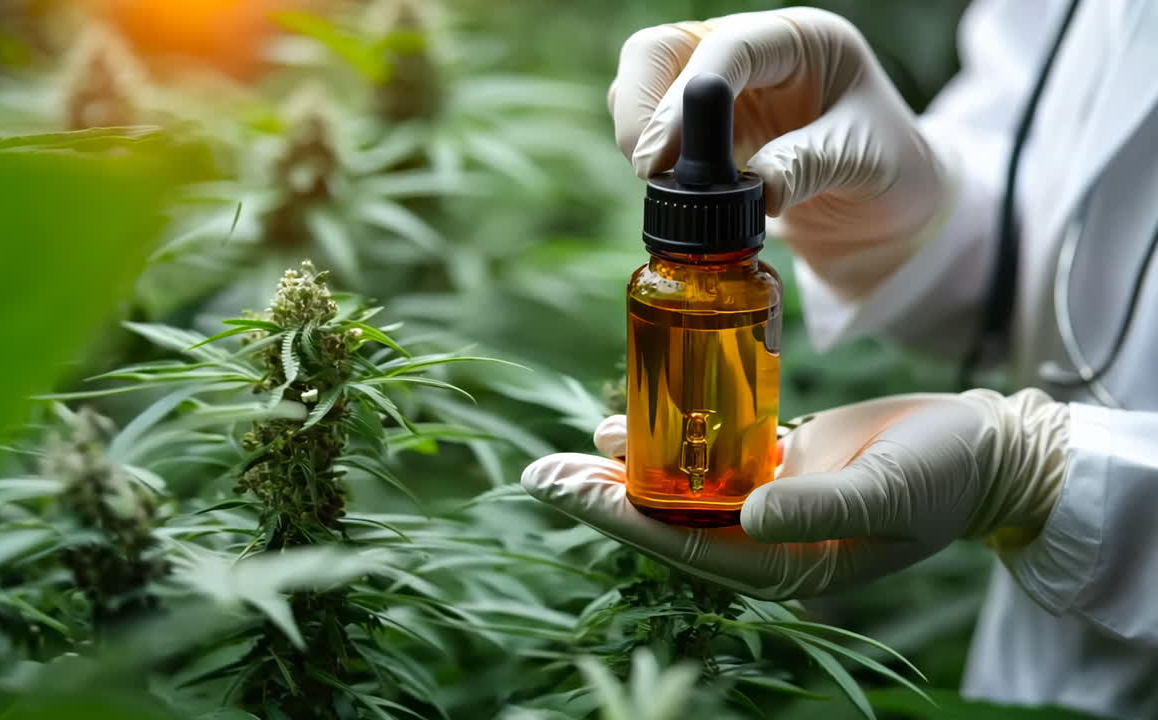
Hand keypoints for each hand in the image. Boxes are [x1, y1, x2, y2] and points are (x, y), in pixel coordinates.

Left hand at [521, 390, 1068, 598]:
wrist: (985, 447)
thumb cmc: (945, 473)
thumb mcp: (888, 490)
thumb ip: (822, 507)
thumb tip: (749, 514)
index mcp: (785, 563)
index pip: (684, 544)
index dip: (617, 516)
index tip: (560, 488)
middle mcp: (764, 539)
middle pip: (666, 519)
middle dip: (601, 497)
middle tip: (537, 472)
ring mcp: (766, 503)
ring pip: (679, 490)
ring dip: (623, 471)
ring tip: (561, 455)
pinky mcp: (774, 465)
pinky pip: (706, 456)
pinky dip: (666, 441)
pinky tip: (619, 424)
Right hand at [609, 8, 947, 296]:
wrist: (885, 207)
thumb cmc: (889, 172)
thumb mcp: (863, 163)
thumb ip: (809, 165)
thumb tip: (758, 189)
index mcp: (801, 42)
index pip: (727, 48)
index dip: (686, 100)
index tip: (661, 161)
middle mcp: (751, 50)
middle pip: (659, 50)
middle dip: (642, 108)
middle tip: (652, 171)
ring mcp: (718, 84)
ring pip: (640, 84)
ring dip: (638, 132)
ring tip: (670, 184)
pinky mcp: (698, 123)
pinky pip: (647, 124)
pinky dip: (646, 153)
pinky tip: (676, 187)